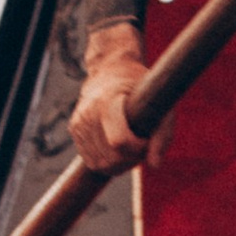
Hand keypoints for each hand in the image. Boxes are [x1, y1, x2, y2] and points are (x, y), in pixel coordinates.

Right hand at [71, 32, 149, 172]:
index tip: (146, 140)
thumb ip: (161, 135)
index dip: (137, 150)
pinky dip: (108, 162)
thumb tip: (155, 166)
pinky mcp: (74, 130)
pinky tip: (119, 149)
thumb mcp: (157, 103)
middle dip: (130, 160)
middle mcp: (88, 112)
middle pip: (110, 158)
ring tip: (131, 148)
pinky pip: (91, 161)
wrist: (110, 70)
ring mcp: (78, 122)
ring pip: (100, 164)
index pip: (118, 142)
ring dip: (120, 164)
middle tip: (141, 147)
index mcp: (107, 101)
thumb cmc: (138, 87)